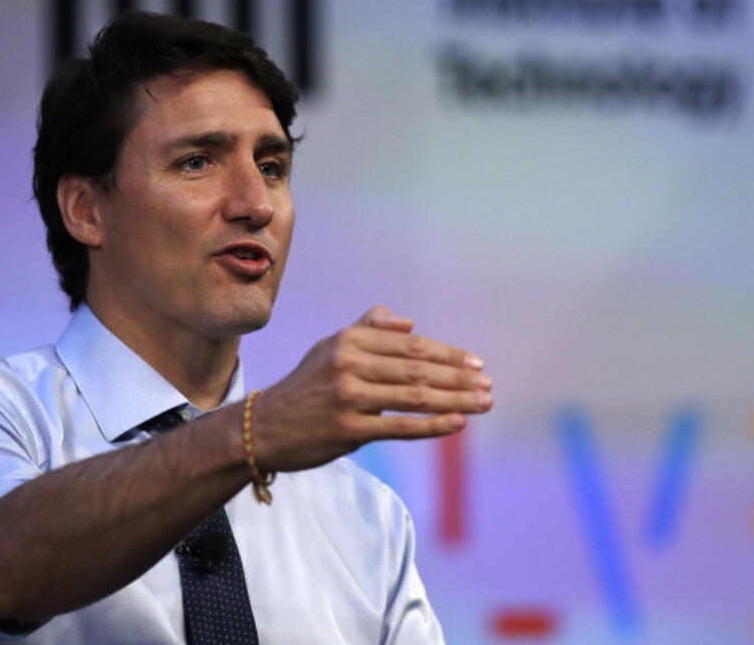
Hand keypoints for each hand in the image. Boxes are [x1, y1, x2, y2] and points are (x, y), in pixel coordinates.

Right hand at [250, 306, 491, 472]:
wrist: (265, 427)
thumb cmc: (307, 386)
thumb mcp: (330, 347)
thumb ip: (368, 329)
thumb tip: (410, 323)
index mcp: (348, 340)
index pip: (410, 345)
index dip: (447, 354)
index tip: (476, 363)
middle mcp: (348, 364)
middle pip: (418, 369)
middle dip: (459, 377)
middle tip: (488, 384)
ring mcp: (349, 397)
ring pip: (415, 397)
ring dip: (456, 400)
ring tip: (484, 402)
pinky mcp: (349, 430)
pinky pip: (401, 427)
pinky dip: (434, 425)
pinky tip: (459, 423)